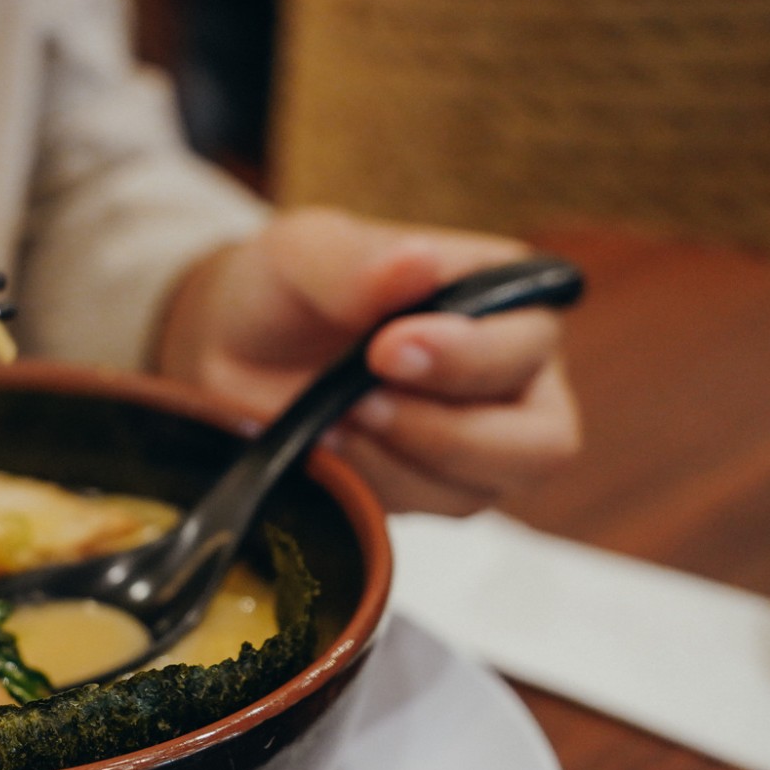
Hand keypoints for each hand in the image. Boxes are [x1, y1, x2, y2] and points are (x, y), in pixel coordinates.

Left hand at [155, 207, 580, 513]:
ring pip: (480, 491)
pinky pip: (424, 516)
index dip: (469, 357)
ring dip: (394, 465)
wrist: (229, 351)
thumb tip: (417, 262)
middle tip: (359, 405)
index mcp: (505, 295)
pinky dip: (370, 488)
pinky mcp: (433, 491)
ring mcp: (481, 444)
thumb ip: (353, 262)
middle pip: (541, 442)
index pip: (531, 340)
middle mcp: (514, 375)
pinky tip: (329, 451)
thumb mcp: (301, 253)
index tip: (385, 350)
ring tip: (331, 422)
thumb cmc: (285, 288)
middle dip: (444, 433)